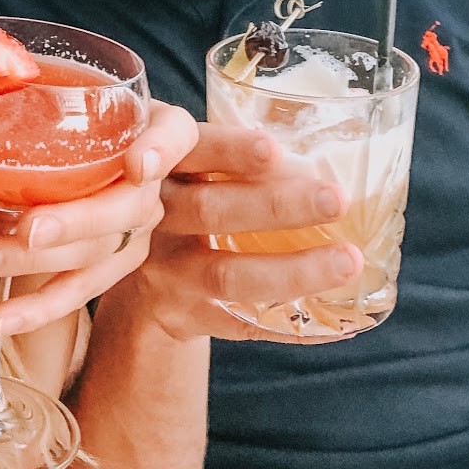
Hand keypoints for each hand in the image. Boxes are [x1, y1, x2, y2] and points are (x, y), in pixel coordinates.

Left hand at [0, 99, 198, 336]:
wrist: (118, 170)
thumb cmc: (76, 130)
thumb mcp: (47, 107)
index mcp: (151, 127)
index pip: (173, 132)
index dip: (160, 148)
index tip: (137, 163)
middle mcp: (150, 183)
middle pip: (125, 207)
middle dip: (75, 221)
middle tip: (28, 228)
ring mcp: (136, 231)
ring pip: (94, 256)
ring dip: (35, 264)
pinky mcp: (114, 268)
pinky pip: (80, 293)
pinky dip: (40, 308)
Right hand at [124, 121, 363, 342]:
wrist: (120, 263)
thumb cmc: (177, 192)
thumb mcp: (181, 159)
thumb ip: (226, 151)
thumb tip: (330, 149)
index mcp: (161, 162)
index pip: (186, 146)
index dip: (227, 149)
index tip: (273, 149)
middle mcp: (152, 215)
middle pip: (211, 211)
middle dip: (277, 206)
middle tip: (336, 199)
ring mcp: (163, 269)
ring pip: (227, 274)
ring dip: (293, 270)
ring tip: (348, 261)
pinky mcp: (178, 313)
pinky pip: (239, 323)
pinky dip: (290, 323)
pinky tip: (336, 318)